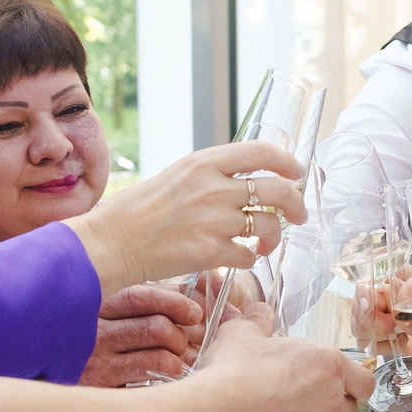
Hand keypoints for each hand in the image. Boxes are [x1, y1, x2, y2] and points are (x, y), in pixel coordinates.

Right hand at [65, 141, 306, 291]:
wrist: (112, 242)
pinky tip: (238, 258)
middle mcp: (214, 188)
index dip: (286, 162)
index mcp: (204, 163)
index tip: (295, 172)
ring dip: (273, 237)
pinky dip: (249, 259)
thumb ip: (210, 175)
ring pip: (269, 226)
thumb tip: (243, 182)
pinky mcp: (211, 252)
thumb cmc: (138, 211)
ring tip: (263, 244)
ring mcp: (215, 221)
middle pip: (277, 190)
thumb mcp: (176, 176)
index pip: (262, 152)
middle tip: (299, 215)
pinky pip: (249, 255)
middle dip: (296, 204)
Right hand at [80, 281, 205, 386]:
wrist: (43, 381)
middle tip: (181, 342)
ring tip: (172, 361)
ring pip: (160, 359)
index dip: (174, 302)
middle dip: (180, 335)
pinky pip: (150, 388)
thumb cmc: (84, 340)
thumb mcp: (102, 311)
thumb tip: (182, 292)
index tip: (193, 313)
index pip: (141, 297)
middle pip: (157, 328)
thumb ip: (137, 298)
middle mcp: (94, 336)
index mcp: (95, 307)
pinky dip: (164, 383)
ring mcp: (99, 368)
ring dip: (176, 360)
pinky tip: (160, 381)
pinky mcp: (106, 395)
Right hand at [183, 318, 370, 411]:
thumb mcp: (242, 333)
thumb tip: (261, 314)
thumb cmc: (233, 370)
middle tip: (300, 396)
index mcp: (327, 365)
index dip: (354, 383)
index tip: (337, 382)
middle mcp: (329, 402)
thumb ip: (259, 322)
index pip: (364, 381)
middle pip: (347, 410)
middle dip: (331, 406)